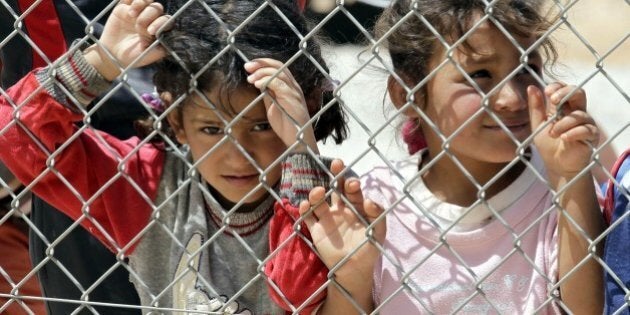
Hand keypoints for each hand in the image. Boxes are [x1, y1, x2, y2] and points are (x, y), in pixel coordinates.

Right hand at [84, 0, 170, 80]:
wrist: (113, 54)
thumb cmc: (134, 57)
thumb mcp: (147, 56)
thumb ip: (158, 49)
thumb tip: (164, 40)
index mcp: (160, 29)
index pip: (166, 21)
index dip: (159, 24)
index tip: (150, 32)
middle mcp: (151, 19)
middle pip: (156, 8)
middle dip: (148, 16)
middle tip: (138, 26)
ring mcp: (139, 11)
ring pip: (146, 0)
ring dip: (140, 4)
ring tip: (131, 15)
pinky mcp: (124, 7)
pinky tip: (127, 7)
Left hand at [244, 58, 317, 152]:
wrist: (297, 142)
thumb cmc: (286, 126)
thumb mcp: (273, 106)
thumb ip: (268, 94)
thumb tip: (258, 82)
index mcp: (290, 86)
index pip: (278, 67)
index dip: (263, 63)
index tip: (249, 66)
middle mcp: (294, 87)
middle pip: (279, 66)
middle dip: (261, 63)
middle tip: (247, 67)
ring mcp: (295, 93)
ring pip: (279, 73)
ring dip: (262, 73)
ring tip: (250, 78)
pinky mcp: (293, 100)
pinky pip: (280, 85)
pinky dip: (267, 82)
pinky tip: (257, 85)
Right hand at [299, 160, 384, 290]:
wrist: (354, 269)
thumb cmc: (369, 249)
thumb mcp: (379, 233)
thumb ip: (378, 216)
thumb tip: (369, 201)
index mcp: (356, 207)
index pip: (353, 190)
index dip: (352, 183)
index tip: (353, 184)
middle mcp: (341, 209)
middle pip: (336, 187)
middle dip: (336, 174)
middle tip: (337, 163)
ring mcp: (327, 218)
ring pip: (319, 200)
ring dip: (316, 193)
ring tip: (318, 192)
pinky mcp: (316, 230)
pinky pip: (307, 217)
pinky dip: (304, 209)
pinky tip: (305, 206)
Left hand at [528, 82, 598, 180]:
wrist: (557, 166)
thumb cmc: (548, 145)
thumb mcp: (538, 125)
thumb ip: (536, 108)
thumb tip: (531, 87)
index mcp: (564, 108)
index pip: (565, 89)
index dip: (558, 87)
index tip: (547, 92)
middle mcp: (577, 112)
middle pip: (579, 93)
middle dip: (566, 94)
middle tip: (554, 100)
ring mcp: (586, 123)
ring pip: (579, 115)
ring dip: (563, 123)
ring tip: (553, 134)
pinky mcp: (592, 136)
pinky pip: (586, 129)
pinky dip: (573, 132)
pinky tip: (564, 138)